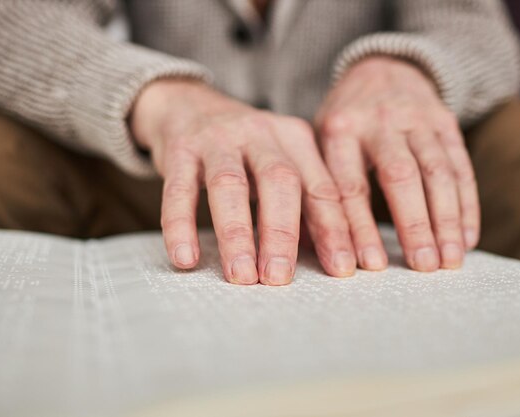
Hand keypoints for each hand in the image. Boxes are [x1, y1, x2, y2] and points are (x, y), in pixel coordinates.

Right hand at [131, 79, 355, 284]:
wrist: (189, 105)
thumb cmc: (245, 149)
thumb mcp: (281, 162)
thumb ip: (305, 202)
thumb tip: (329, 255)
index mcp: (296, 139)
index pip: (322, 187)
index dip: (334, 229)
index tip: (340, 269)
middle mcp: (261, 133)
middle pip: (280, 181)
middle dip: (282, 233)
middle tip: (280, 277)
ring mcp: (218, 139)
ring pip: (230, 185)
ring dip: (237, 234)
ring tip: (241, 275)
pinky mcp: (180, 149)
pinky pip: (179, 190)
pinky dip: (181, 225)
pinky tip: (185, 257)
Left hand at [316, 57, 479, 270]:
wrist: (383, 69)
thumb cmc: (345, 120)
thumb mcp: (321, 139)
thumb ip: (322, 183)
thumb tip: (317, 247)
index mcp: (340, 130)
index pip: (350, 186)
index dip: (361, 228)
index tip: (370, 265)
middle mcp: (379, 121)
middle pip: (400, 176)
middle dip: (414, 224)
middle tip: (423, 266)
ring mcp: (417, 119)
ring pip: (437, 172)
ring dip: (447, 219)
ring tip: (450, 260)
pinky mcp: (446, 122)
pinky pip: (461, 166)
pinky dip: (466, 205)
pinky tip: (467, 238)